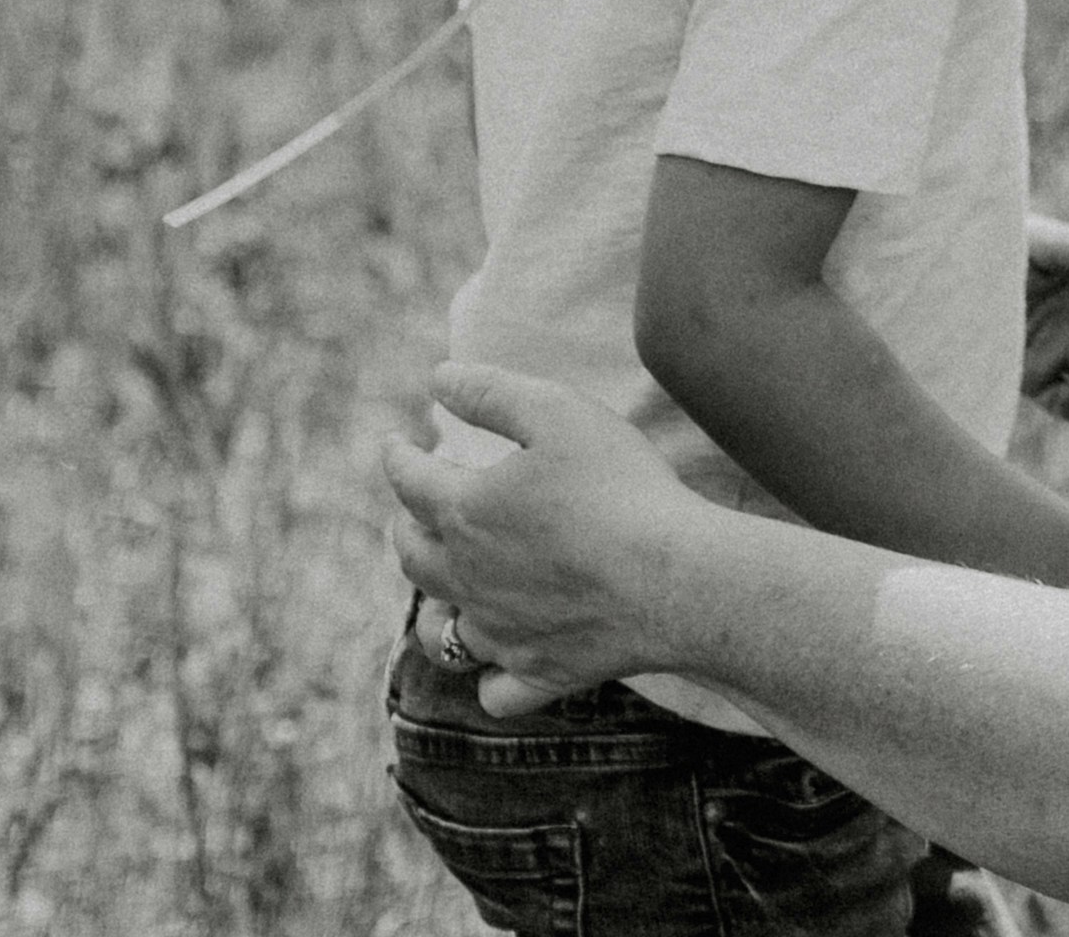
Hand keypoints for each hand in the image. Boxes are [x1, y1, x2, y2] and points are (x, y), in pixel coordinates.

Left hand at [383, 364, 708, 713]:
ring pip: (440, 631)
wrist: (674, 579)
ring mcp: (500, 634)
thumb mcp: (559, 412)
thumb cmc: (621, 487)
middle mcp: (467, 579)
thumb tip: (437, 378)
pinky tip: (499, 661)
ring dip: (434, 607)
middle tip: (415, 508)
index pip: (409, 480)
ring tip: (445, 591)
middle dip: (405, 526)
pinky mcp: (538, 674)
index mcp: (465, 512)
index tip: (394, 442)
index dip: (397, 456)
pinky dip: (489, 677)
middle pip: (410, 556)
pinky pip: (495, 690)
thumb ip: (492, 393)